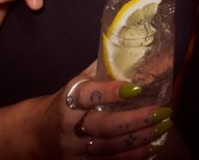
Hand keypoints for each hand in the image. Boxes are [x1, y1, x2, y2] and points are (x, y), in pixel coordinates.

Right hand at [46, 63, 169, 158]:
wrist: (35, 134)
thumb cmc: (65, 103)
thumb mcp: (77, 83)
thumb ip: (101, 70)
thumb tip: (132, 50)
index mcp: (68, 100)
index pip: (88, 95)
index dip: (111, 92)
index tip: (136, 88)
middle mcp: (70, 126)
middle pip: (103, 126)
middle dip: (135, 120)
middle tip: (161, 112)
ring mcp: (75, 149)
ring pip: (109, 148)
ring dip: (140, 140)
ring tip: (163, 128)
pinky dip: (132, 157)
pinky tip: (152, 147)